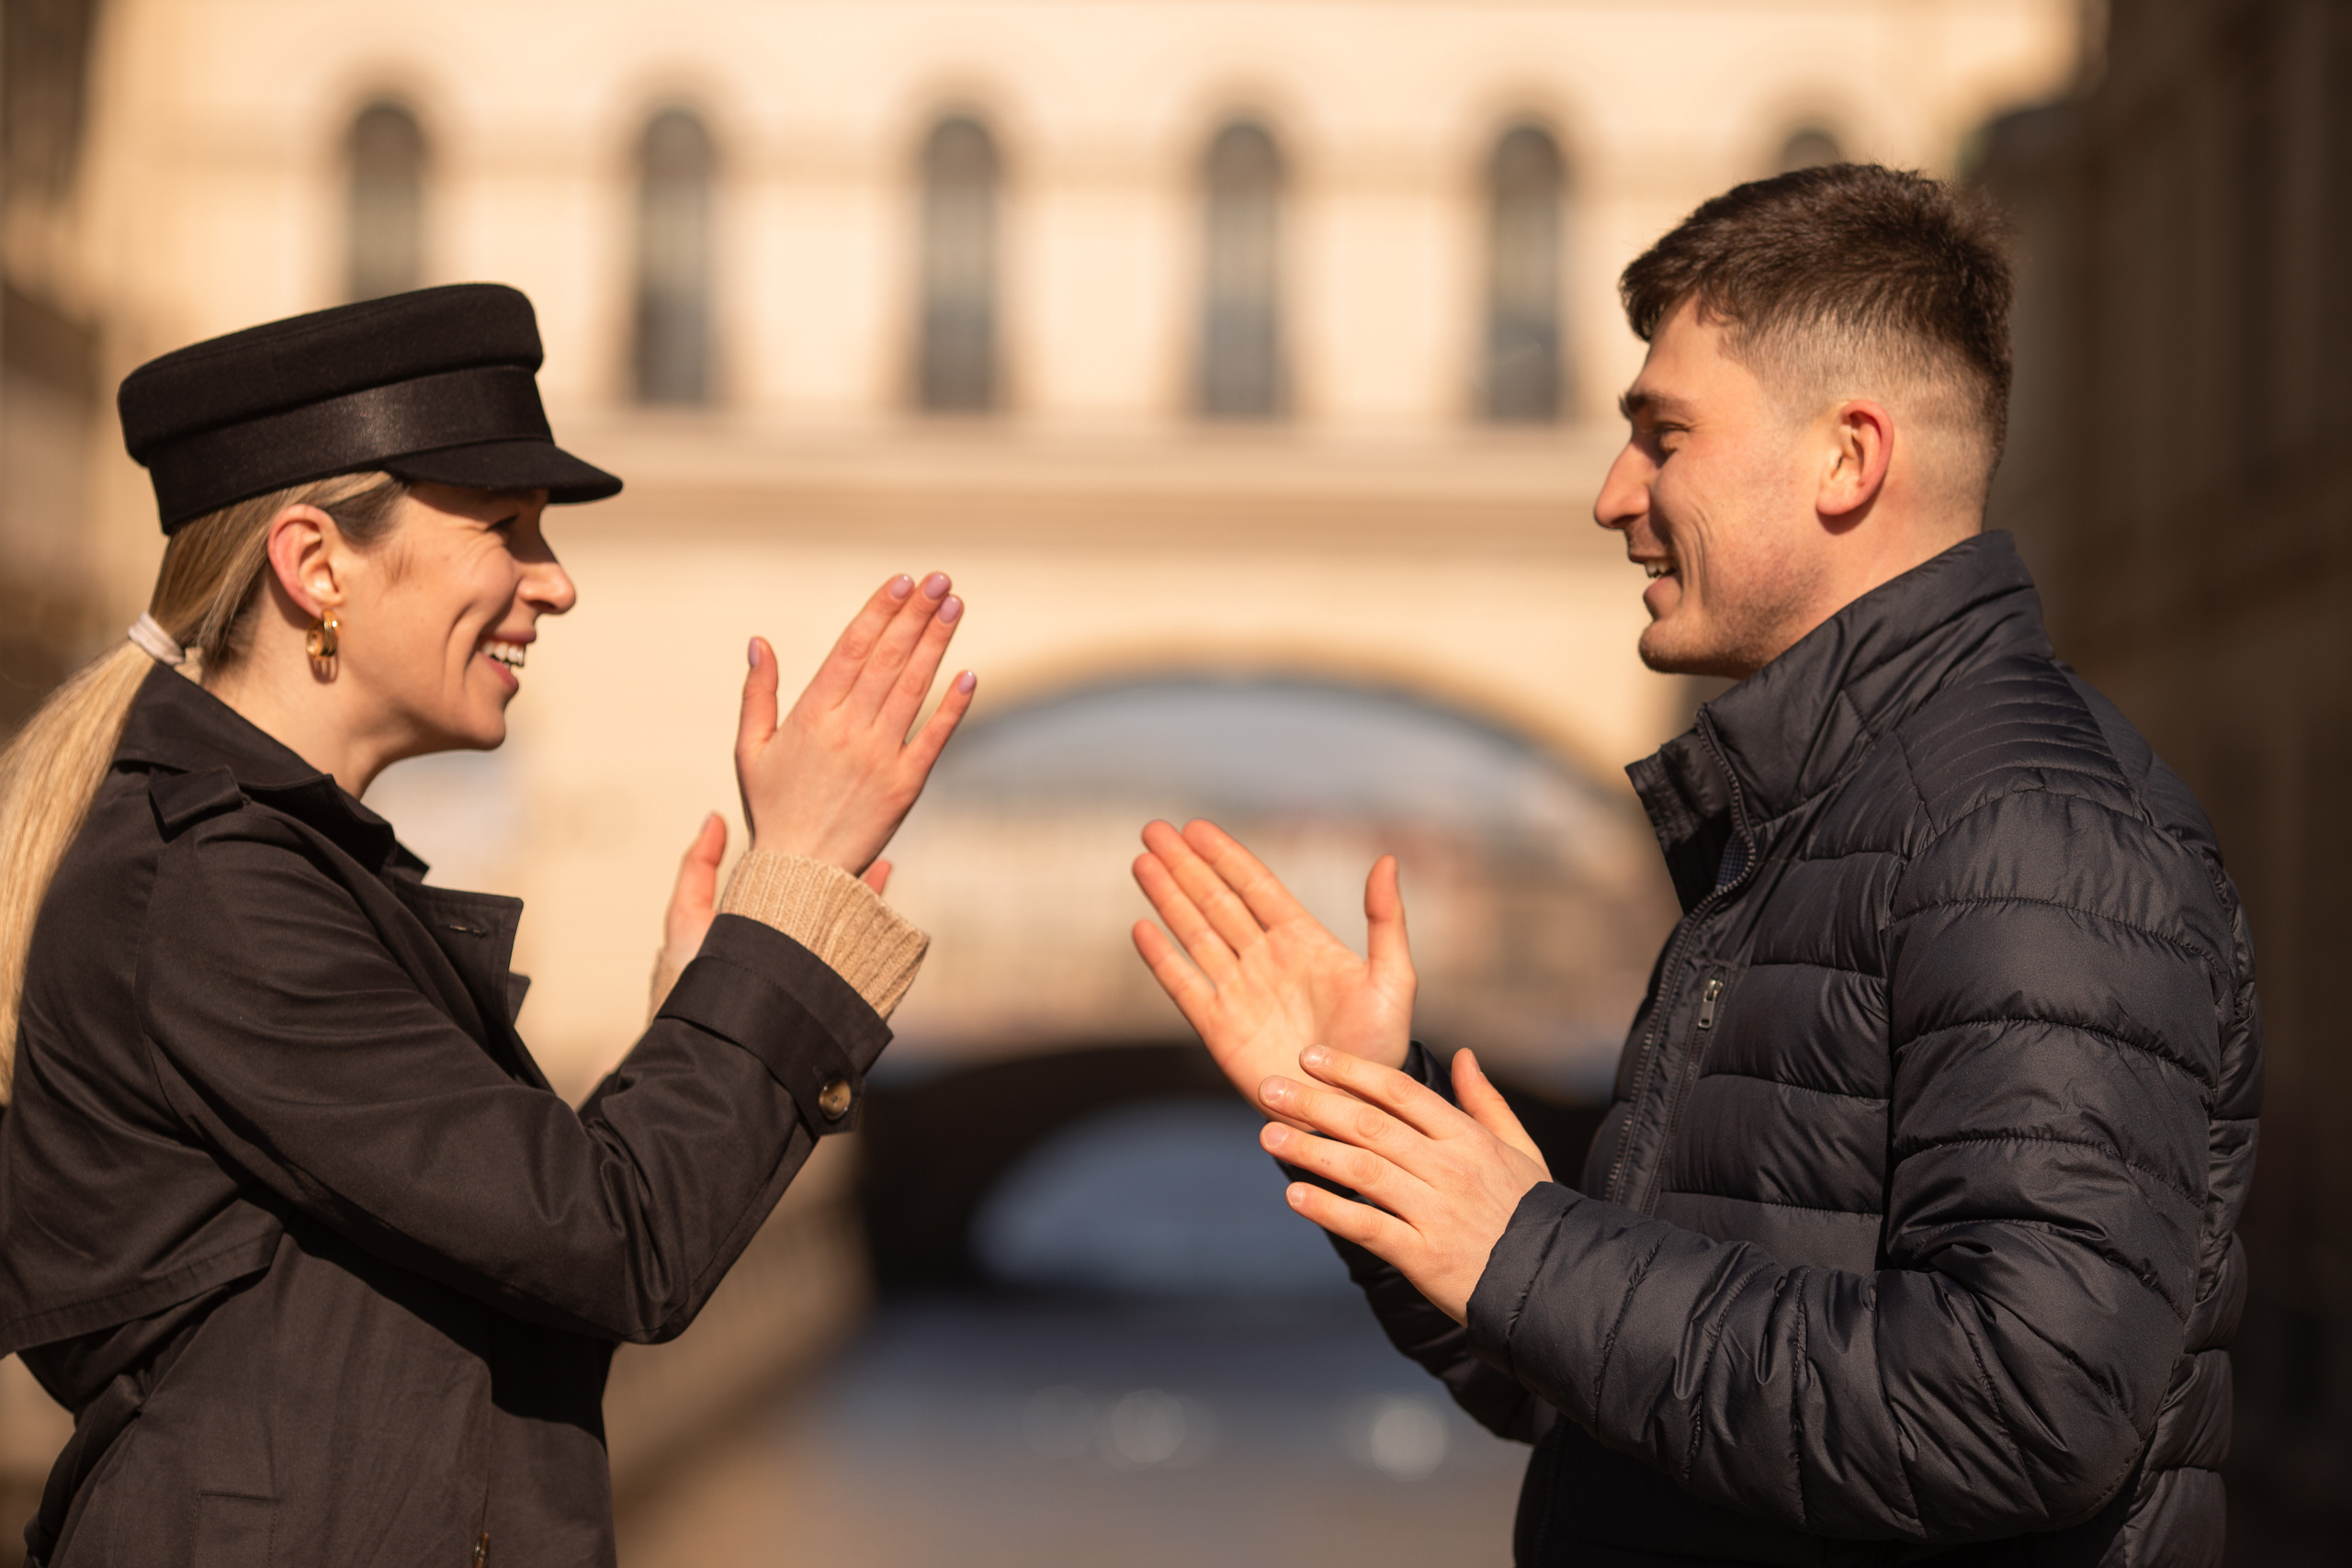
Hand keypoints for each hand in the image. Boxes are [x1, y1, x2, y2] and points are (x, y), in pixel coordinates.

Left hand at [651, 819, 896, 1014]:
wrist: (721, 1053)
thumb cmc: (696, 991)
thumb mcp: (685, 921)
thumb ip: (697, 869)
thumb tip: (713, 818)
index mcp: (765, 928)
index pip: (796, 885)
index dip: (809, 857)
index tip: (822, 827)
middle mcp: (797, 949)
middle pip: (830, 903)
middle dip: (845, 872)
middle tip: (860, 841)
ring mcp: (823, 972)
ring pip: (853, 926)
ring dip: (866, 897)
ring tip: (878, 866)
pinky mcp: (844, 995)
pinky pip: (869, 959)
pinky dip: (880, 934)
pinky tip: (884, 910)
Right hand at [736, 572, 974, 874]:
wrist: (799, 873)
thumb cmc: (772, 808)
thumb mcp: (751, 748)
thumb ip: (758, 693)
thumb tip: (758, 642)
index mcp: (811, 715)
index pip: (851, 648)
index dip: (879, 611)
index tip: (903, 581)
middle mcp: (847, 730)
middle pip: (887, 659)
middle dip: (915, 615)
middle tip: (939, 579)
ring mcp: (879, 757)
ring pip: (912, 689)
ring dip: (936, 644)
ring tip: (954, 606)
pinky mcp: (905, 786)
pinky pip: (933, 739)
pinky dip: (952, 708)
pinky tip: (968, 676)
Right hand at [1130, 820, 1414, 1114]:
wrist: (1351, 1111)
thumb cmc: (1380, 1048)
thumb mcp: (1394, 981)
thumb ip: (1386, 920)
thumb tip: (1387, 859)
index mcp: (1302, 942)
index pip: (1255, 887)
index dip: (1225, 856)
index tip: (1196, 827)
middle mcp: (1265, 960)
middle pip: (1215, 901)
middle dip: (1185, 865)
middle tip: (1154, 830)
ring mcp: (1239, 992)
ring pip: (1194, 934)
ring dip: (1167, 898)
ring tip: (1142, 862)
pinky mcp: (1219, 1029)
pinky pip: (1184, 986)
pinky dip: (1161, 959)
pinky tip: (1141, 930)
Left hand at [1257, 1044, 1550, 1323]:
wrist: (1557, 1283)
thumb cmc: (1534, 1214)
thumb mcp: (1520, 1150)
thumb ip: (1486, 1102)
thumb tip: (1464, 1055)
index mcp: (1468, 1138)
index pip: (1400, 1092)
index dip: (1351, 1071)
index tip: (1308, 1056)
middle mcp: (1449, 1168)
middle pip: (1370, 1125)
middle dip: (1314, 1103)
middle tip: (1268, 1090)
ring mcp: (1436, 1211)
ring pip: (1362, 1170)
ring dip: (1310, 1151)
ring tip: (1268, 1136)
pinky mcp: (1425, 1256)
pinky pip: (1369, 1226)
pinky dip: (1330, 1209)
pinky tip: (1296, 1197)